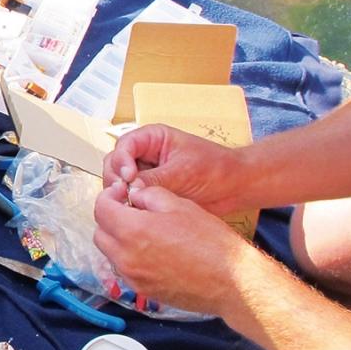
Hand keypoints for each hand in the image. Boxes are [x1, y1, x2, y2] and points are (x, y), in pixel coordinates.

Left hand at [92, 180, 251, 316]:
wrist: (231, 282)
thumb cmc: (211, 242)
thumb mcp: (180, 205)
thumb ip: (149, 195)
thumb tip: (133, 195)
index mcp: (132, 231)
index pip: (101, 209)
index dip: (108, 196)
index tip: (121, 192)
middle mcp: (126, 258)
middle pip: (100, 233)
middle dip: (110, 218)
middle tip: (130, 210)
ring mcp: (133, 278)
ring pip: (111, 253)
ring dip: (119, 239)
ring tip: (143, 231)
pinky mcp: (143, 291)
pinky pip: (125, 270)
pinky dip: (130, 257)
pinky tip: (153, 251)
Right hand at [103, 124, 248, 215]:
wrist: (235, 187)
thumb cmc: (216, 169)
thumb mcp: (184, 172)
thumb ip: (155, 179)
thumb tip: (129, 189)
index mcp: (153, 138)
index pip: (125, 145)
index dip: (122, 160)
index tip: (128, 177)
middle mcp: (145, 154)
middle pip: (115, 163)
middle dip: (116, 179)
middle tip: (125, 194)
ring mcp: (146, 173)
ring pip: (119, 181)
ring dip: (121, 193)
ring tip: (132, 204)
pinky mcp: (150, 191)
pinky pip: (131, 196)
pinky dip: (130, 204)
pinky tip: (136, 211)